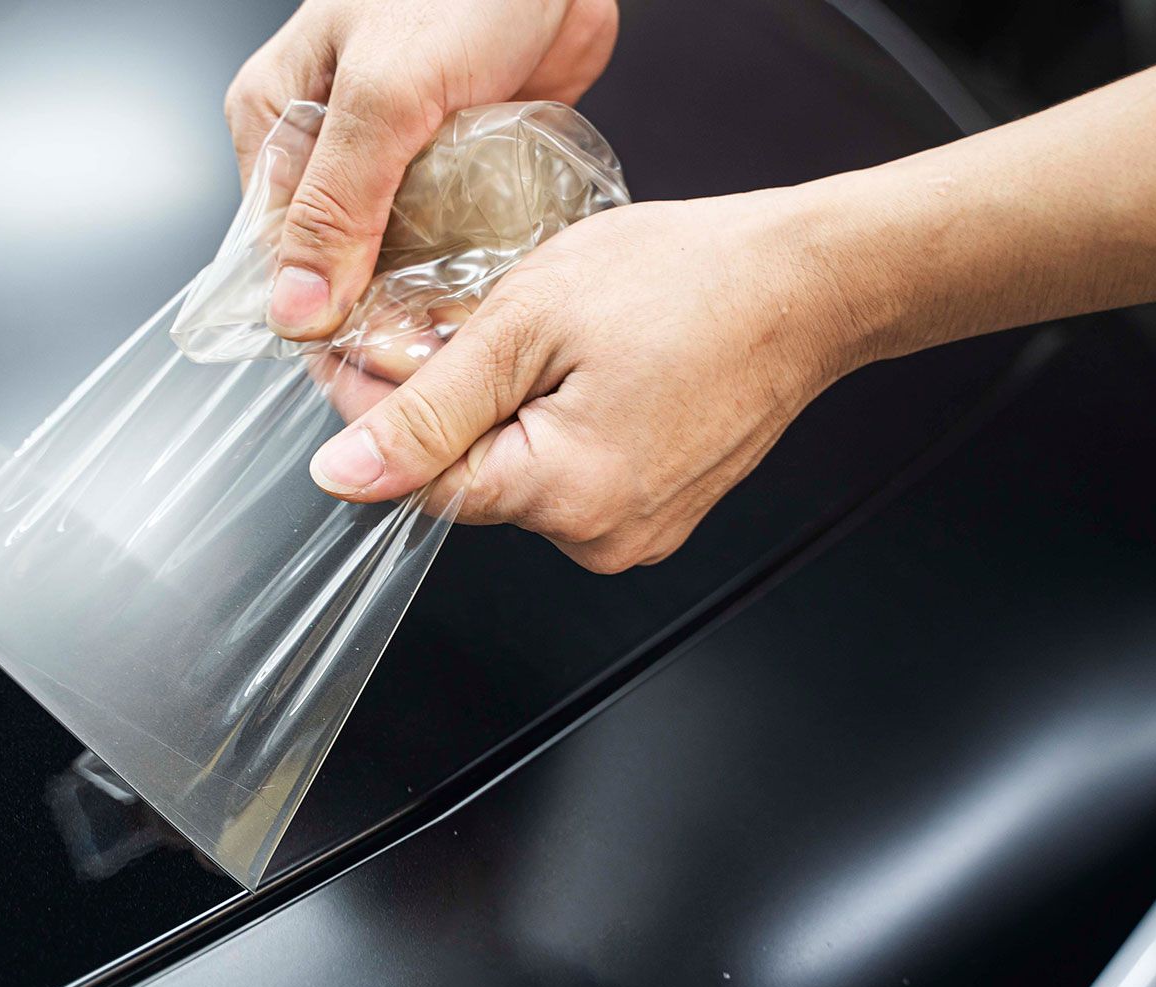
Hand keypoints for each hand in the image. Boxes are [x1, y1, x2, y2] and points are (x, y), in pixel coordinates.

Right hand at [224, 0, 618, 340]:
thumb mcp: (384, 94)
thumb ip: (335, 204)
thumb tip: (293, 309)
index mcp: (275, 116)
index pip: (275, 249)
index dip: (316, 317)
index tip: (362, 369)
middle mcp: (328, 142)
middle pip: (335, 263)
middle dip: (375, 320)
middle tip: (422, 369)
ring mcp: (395, 155)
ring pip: (396, 259)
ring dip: (426, 305)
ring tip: (459, 351)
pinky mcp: (456, 160)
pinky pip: (452, 236)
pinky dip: (468, 273)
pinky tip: (489, 308)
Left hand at [305, 186, 883, 572]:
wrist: (810, 283)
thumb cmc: (693, 282)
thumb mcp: (529, 322)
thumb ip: (429, 406)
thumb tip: (346, 473)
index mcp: (565, 496)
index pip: (419, 482)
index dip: (375, 411)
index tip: (356, 350)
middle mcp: (602, 537)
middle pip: (472, 480)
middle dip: (448, 402)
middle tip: (458, 316)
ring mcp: (638, 529)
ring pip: (522, 473)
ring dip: (505, 408)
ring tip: (539, 332)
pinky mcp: (660, 509)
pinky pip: (575, 471)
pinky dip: (558, 418)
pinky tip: (583, 362)